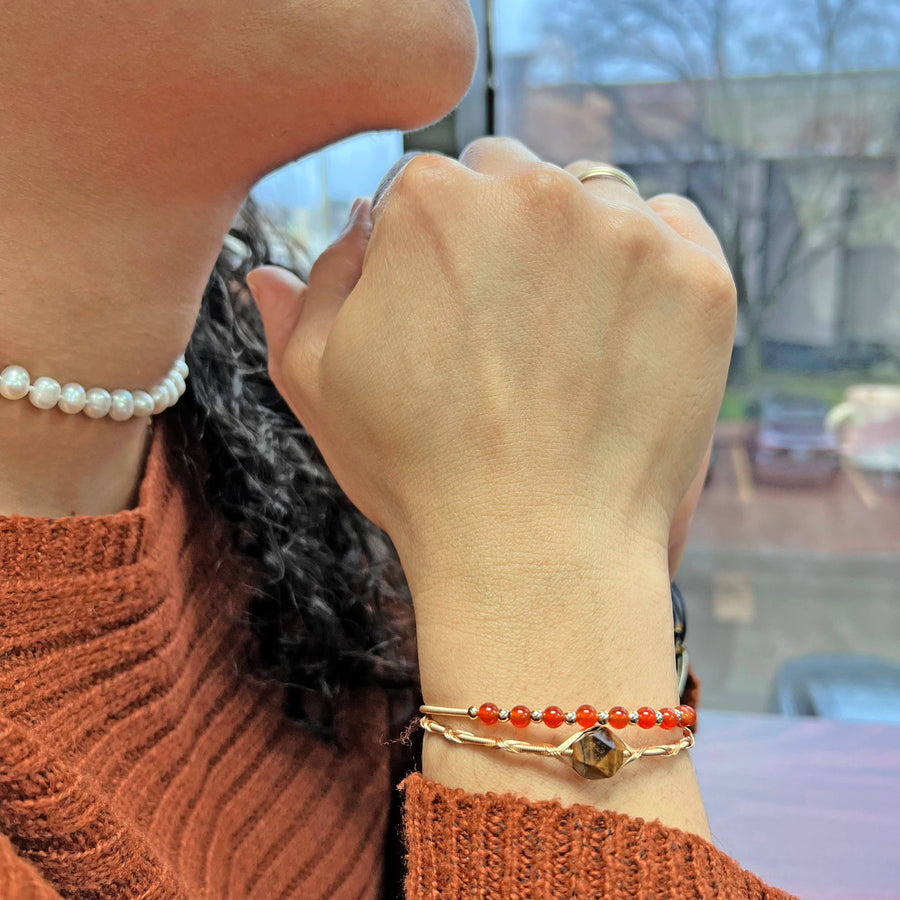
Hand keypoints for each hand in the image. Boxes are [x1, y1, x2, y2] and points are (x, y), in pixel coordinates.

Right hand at [247, 139, 733, 594]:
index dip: (430, 252)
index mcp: (429, 203)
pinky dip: (650, 264)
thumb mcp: (321, 387)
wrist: (538, 557)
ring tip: (563, 340)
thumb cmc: (420, 474)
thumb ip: (304, 302)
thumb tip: (272, 263)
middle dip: (501, 234)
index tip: (443, 312)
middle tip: (505, 326)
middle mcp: (531, 193)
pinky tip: (622, 331)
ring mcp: (626, 232)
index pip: (429, 186)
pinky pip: (671, 228)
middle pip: (512, 178)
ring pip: (594, 198)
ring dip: (576, 244)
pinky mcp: (700, 278)